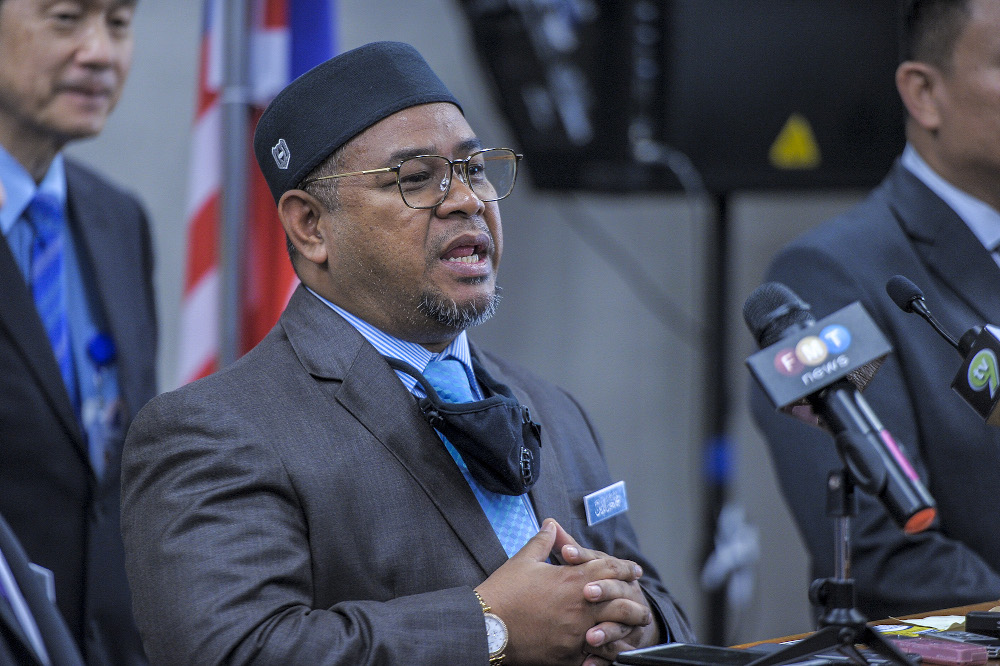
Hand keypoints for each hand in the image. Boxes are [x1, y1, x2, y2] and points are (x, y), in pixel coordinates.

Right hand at [476, 519, 647, 664]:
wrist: (487, 625)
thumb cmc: (504, 591)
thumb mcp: (524, 560)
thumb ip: (543, 541)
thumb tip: (551, 524)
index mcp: (571, 579)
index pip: (610, 569)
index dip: (626, 569)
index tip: (635, 571)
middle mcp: (580, 606)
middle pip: (621, 603)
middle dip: (634, 604)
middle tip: (641, 606)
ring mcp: (576, 632)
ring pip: (613, 631)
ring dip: (624, 629)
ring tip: (631, 630)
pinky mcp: (568, 655)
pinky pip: (594, 656)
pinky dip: (603, 652)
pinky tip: (607, 651)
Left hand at [553, 522, 659, 664]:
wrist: (629, 619)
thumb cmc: (599, 587)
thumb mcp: (585, 568)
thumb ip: (569, 548)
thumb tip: (549, 522)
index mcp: (614, 574)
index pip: (603, 561)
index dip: (584, 556)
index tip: (565, 553)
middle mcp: (625, 596)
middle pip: (619, 591)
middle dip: (604, 590)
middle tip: (586, 592)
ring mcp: (627, 622)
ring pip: (620, 626)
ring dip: (606, 631)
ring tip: (589, 637)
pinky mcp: (623, 646)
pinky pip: (616, 654)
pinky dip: (602, 660)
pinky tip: (587, 662)